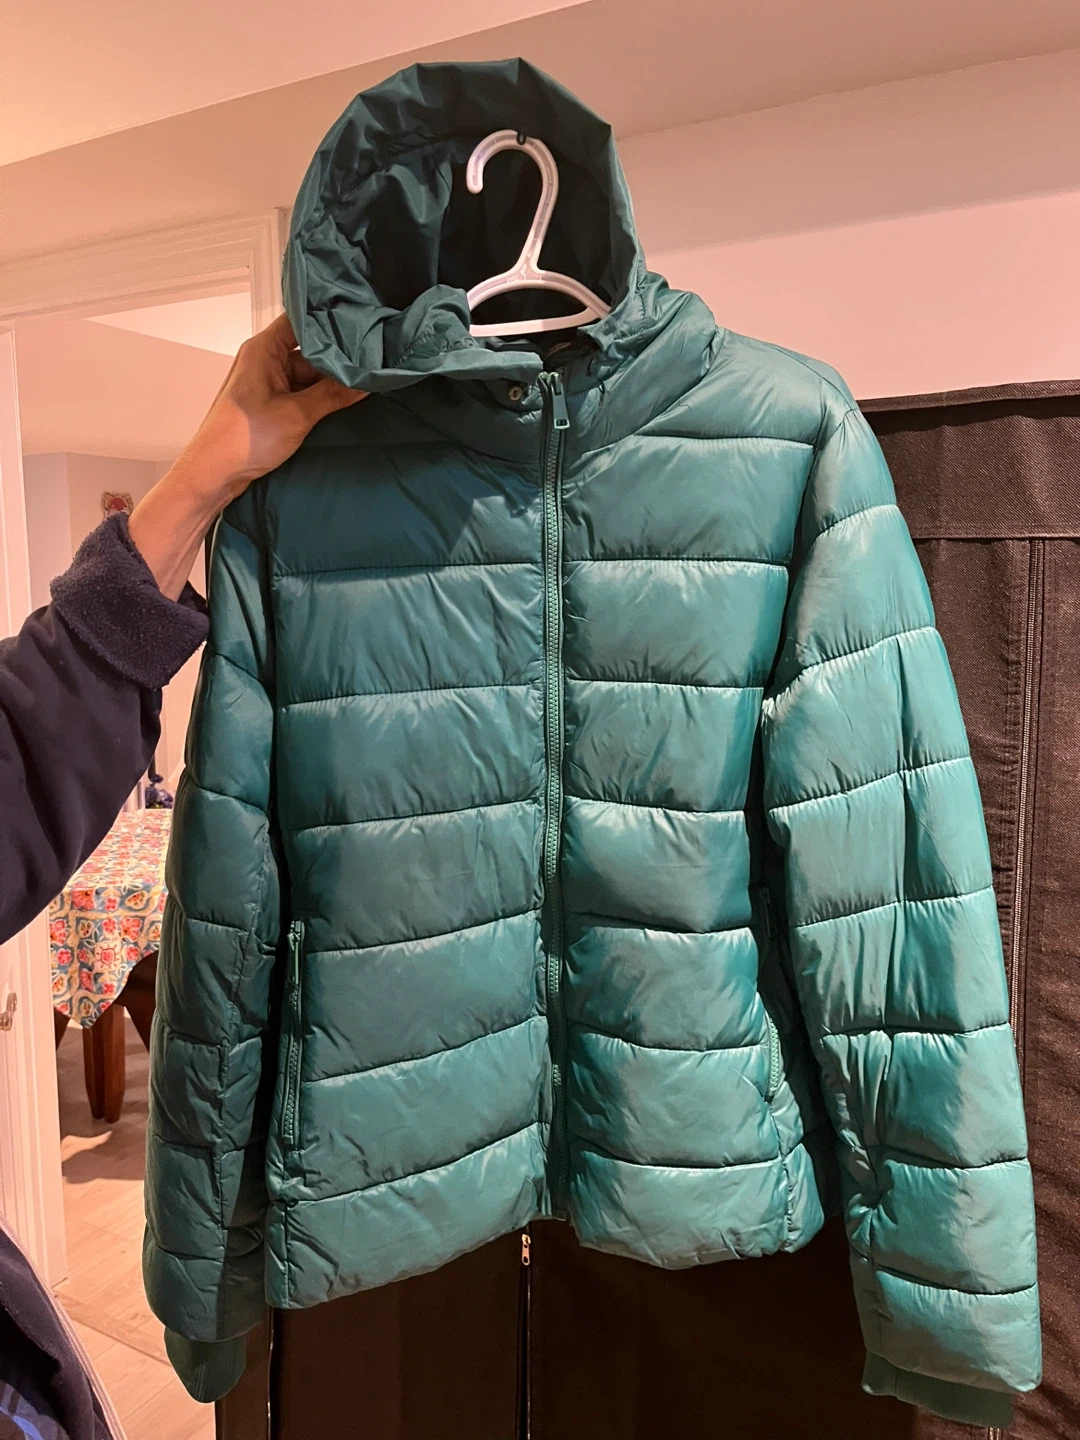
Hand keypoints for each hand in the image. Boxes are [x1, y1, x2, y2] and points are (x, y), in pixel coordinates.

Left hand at [129, 314, 365, 598]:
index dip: (329, 318)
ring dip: (332, 381)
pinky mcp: (272, 403)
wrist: (214, 475)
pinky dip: (322, 397)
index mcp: (264, 349)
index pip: (301, 319)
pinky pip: (303, 392)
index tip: (362, 320)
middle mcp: (265, 359)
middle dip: (338, 356)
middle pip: (309, 348)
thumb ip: (334, 395)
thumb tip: (370, 380)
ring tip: (369, 377)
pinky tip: (347, 399)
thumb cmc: (245, 438)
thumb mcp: (297, 415)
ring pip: (309, 373)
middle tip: (375, 356)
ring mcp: (268, 382)